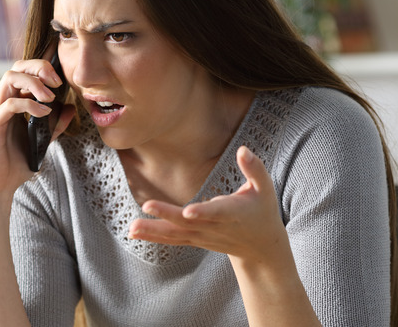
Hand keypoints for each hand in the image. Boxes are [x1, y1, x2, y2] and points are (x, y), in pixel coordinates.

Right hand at [0, 57, 75, 201]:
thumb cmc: (16, 163)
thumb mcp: (43, 140)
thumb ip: (56, 124)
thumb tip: (71, 108)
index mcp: (12, 102)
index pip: (24, 71)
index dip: (42, 67)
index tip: (61, 79)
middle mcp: (2, 102)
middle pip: (16, 67)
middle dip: (39, 67)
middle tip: (57, 82)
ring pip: (10, 77)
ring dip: (34, 82)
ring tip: (50, 97)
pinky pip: (10, 104)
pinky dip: (30, 104)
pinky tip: (44, 113)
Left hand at [128, 146, 288, 263]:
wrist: (260, 248)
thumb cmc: (262, 212)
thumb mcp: (265, 189)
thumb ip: (255, 169)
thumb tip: (243, 149)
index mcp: (233, 213)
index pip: (216, 213)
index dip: (203, 212)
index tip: (188, 211)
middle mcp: (214, 227)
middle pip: (188, 223)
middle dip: (167, 215)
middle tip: (147, 206)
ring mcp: (202, 236)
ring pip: (176, 234)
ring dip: (153, 231)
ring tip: (132, 227)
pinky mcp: (194, 240)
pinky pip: (171, 239)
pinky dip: (153, 236)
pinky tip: (133, 232)